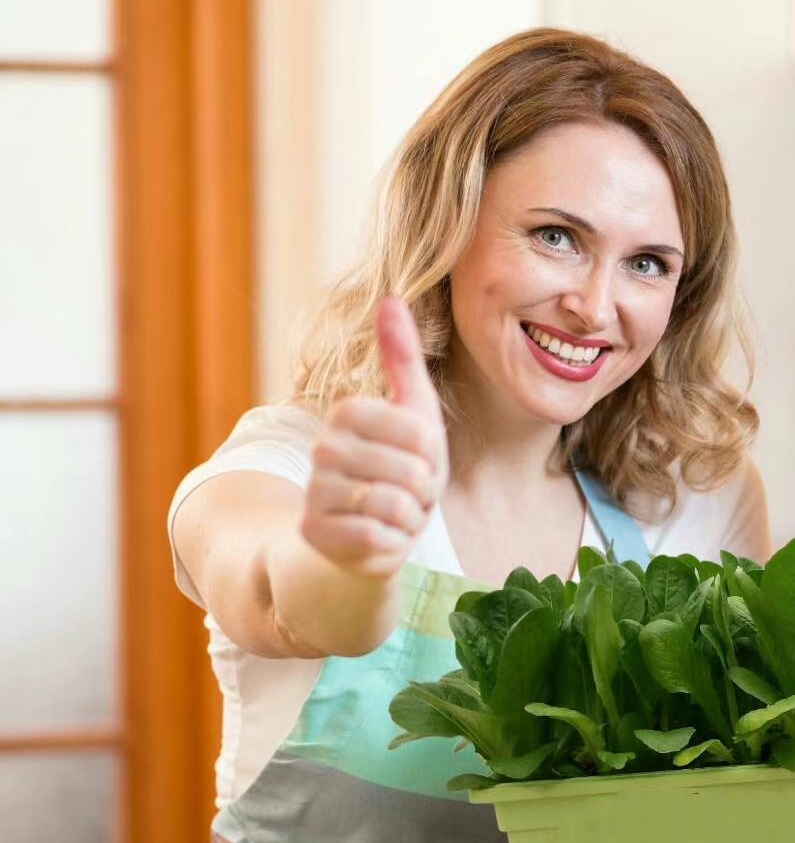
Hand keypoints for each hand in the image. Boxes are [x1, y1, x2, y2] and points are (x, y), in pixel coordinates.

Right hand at [301, 297, 448, 578]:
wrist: (370, 528)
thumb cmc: (400, 465)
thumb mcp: (414, 411)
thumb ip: (402, 357)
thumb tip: (391, 300)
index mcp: (348, 413)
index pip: (418, 432)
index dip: (431, 453)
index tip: (419, 458)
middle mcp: (323, 448)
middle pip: (410, 472)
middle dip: (423, 491)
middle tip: (408, 493)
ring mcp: (315, 492)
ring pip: (393, 506)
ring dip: (409, 517)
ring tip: (396, 513)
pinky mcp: (315, 533)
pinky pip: (378, 539)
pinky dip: (393, 542)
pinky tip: (381, 537)